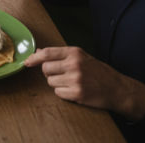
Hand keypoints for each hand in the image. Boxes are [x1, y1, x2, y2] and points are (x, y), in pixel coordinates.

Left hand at [25, 47, 144, 120]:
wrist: (117, 88)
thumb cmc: (97, 71)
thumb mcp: (81, 57)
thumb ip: (60, 54)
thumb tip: (38, 52)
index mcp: (74, 52)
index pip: (47, 53)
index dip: (34, 58)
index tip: (27, 62)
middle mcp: (74, 64)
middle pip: (45, 68)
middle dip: (49, 73)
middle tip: (60, 74)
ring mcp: (75, 79)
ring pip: (50, 81)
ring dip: (56, 83)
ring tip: (70, 82)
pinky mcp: (77, 93)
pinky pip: (58, 93)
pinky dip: (62, 92)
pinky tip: (73, 90)